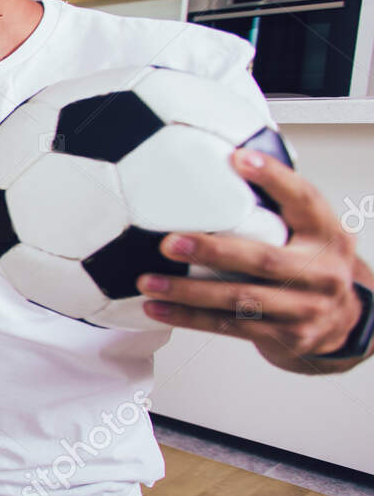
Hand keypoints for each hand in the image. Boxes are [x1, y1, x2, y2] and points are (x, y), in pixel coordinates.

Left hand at [137, 148, 366, 368]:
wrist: (346, 321)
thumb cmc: (313, 266)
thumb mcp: (312, 233)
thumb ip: (280, 208)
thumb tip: (226, 164)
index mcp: (327, 235)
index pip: (304, 200)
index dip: (274, 178)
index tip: (238, 159)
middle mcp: (321, 272)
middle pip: (262, 260)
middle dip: (212, 252)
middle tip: (169, 243)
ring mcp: (304, 308)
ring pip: (239, 300)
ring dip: (188, 292)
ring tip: (149, 282)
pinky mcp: (285, 336)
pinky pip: (229, 326)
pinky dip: (189, 318)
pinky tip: (158, 308)